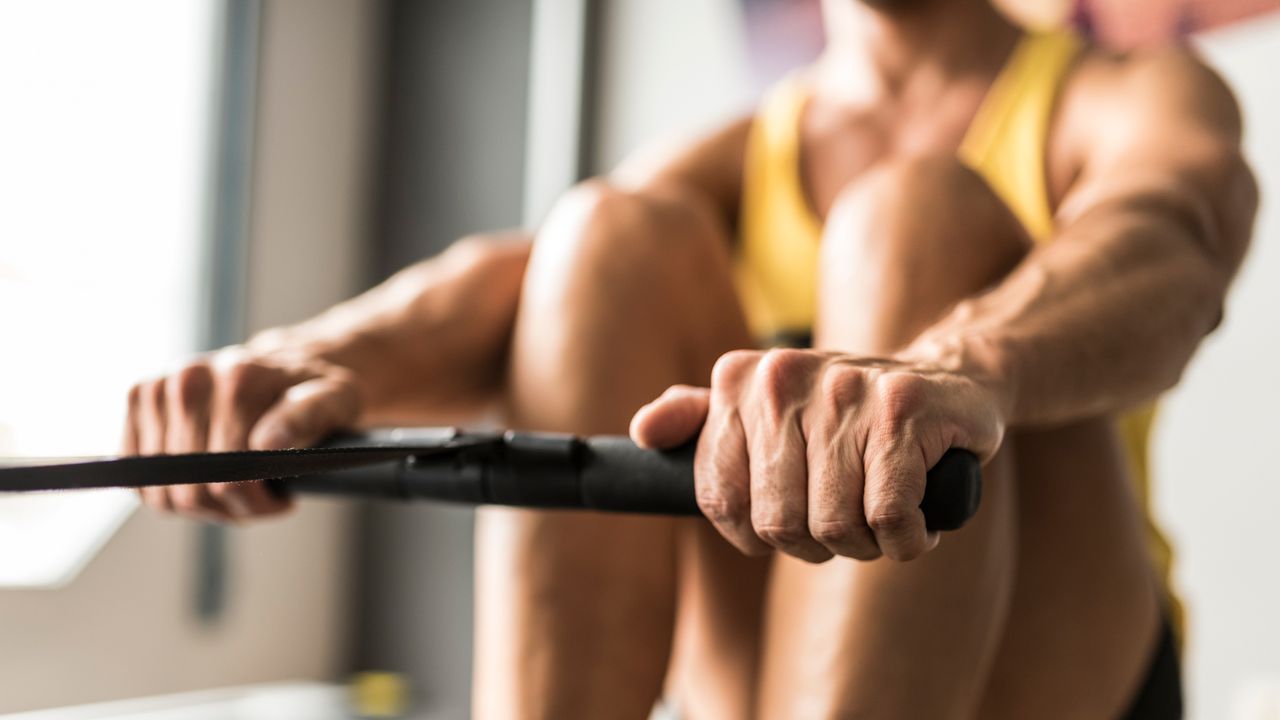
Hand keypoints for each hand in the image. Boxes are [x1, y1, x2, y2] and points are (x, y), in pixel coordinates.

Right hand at [123, 347, 361, 521]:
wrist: (285, 361)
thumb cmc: (314, 388)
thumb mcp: (336, 399)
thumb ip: (308, 417)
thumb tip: (268, 443)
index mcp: (238, 378)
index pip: (229, 476)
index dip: (257, 502)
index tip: (282, 501)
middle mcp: (190, 378)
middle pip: (193, 489)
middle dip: (231, 507)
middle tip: (261, 498)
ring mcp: (158, 387)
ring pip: (163, 491)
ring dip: (201, 503)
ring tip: (237, 487)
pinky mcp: (138, 397)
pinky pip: (139, 477)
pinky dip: (170, 491)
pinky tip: (205, 477)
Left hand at [631, 349, 1004, 561]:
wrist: (947, 378)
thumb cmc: (846, 413)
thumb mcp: (765, 408)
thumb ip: (701, 421)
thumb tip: (643, 433)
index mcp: (740, 380)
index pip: (721, 501)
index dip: (757, 534)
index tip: (791, 518)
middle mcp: (784, 377)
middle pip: (778, 523)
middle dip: (816, 544)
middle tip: (846, 517)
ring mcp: (845, 389)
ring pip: (835, 525)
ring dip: (866, 544)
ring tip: (883, 512)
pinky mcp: (904, 408)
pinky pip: (889, 517)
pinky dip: (906, 538)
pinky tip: (916, 517)